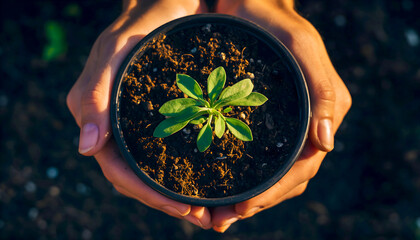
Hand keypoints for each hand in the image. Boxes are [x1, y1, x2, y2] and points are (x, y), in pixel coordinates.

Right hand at [66, 0, 211, 228]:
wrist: (171, 4)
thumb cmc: (143, 22)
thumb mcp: (116, 50)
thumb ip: (95, 93)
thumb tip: (85, 148)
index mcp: (102, 117)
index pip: (119, 169)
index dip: (147, 193)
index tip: (181, 207)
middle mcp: (120, 127)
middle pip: (139, 178)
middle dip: (168, 201)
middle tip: (204, 218)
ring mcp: (142, 125)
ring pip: (156, 171)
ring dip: (180, 194)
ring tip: (210, 211)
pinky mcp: (164, 118)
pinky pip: (172, 152)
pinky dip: (188, 172)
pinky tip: (210, 182)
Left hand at [211, 0, 351, 231]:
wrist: (248, 6)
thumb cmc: (274, 22)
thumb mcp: (301, 47)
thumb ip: (322, 91)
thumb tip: (327, 145)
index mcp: (320, 113)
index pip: (303, 167)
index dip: (275, 192)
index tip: (244, 207)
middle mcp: (303, 125)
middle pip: (286, 178)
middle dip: (258, 203)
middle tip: (222, 220)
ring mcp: (282, 126)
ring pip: (270, 174)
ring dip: (248, 198)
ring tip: (217, 215)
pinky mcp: (260, 121)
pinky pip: (255, 157)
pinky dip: (239, 177)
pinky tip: (217, 188)